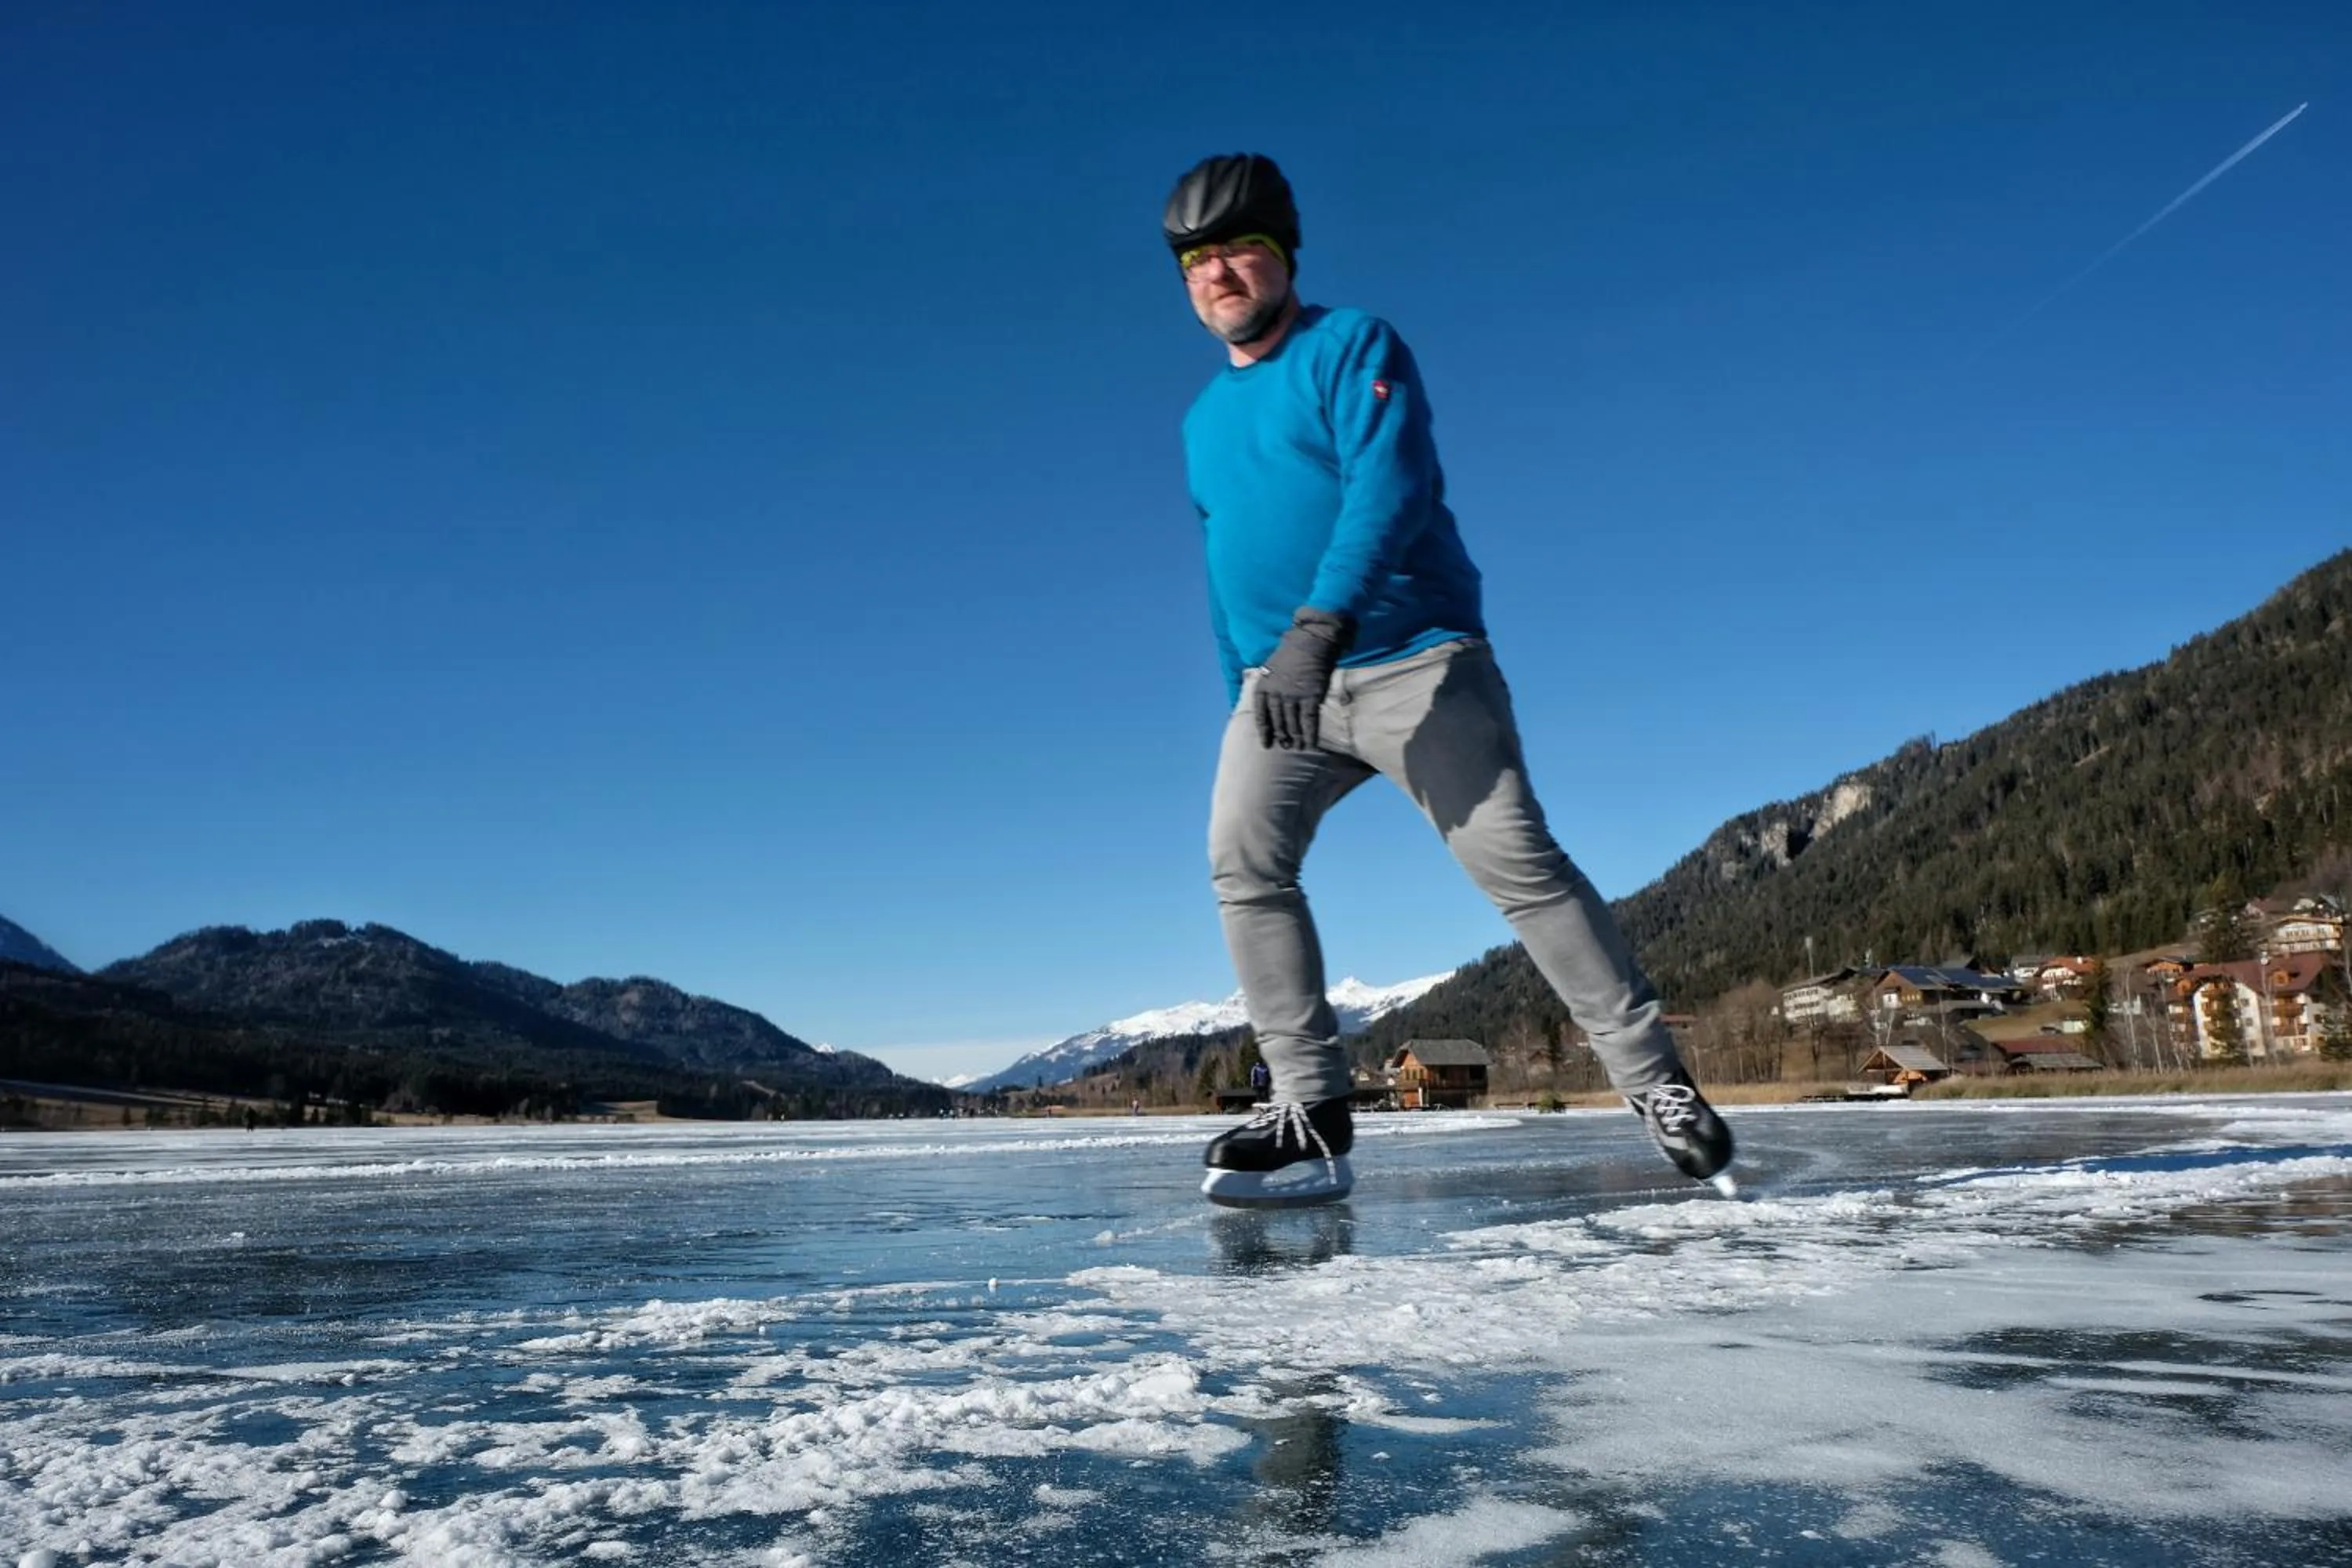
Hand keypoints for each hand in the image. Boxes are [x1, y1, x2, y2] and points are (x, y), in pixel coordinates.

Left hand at [1254, 609, 1353, 749]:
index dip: (1264, 732)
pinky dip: (1310, 735)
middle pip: (1278, 722)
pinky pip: (1309, 722)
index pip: (1261, 715)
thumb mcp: (1270, 668)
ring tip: (1298, 748)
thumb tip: (1269, 702)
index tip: (1266, 744)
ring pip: (1293, 725)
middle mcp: (1276, 695)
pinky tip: (1311, 744)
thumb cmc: (1291, 652)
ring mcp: (1293, 697)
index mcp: (1264, 687)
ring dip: (1295, 738)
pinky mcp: (1311, 698)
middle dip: (1281, 737)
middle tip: (1285, 746)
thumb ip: (1268, 685)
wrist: (1310, 641)